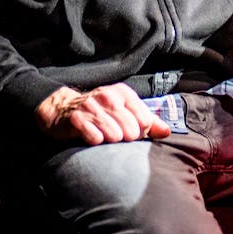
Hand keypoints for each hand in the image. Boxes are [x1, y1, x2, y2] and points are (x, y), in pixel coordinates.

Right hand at [35, 82, 171, 144]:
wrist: (65, 109)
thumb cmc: (101, 112)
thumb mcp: (125, 110)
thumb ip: (147, 121)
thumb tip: (167, 132)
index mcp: (123, 93)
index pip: (144, 119)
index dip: (142, 131)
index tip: (134, 134)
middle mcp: (108, 96)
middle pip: (130, 128)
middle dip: (127, 137)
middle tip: (119, 137)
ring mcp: (91, 106)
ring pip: (113, 133)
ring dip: (112, 139)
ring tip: (107, 138)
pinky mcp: (76, 118)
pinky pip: (93, 136)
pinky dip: (95, 140)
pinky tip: (94, 139)